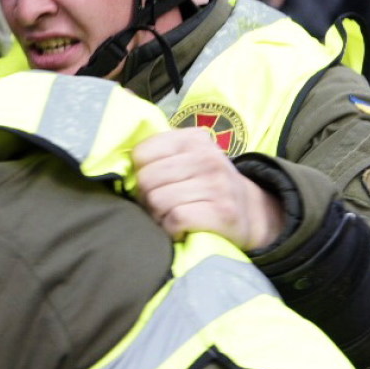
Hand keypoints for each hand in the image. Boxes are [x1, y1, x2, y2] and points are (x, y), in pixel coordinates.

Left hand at [132, 128, 284, 249]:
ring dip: (159, 216)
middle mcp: (208, 157)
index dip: (140, 173)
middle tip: (163, 206)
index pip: (141, 153)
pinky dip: (172, 229)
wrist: (252, 215)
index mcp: (193, 139)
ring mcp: (217, 184)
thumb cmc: (206, 187)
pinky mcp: (222, 212)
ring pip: (157, 200)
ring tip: (173, 216)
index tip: (155, 184)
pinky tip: (182, 228)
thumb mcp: (187, 159)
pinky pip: (175, 219)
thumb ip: (158, 154)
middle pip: (146, 180)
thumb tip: (117, 155)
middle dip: (147, 198)